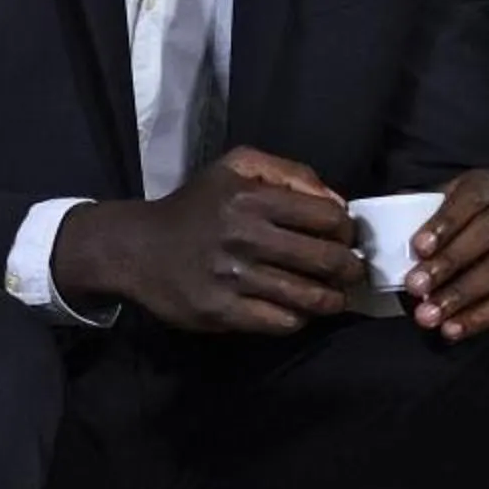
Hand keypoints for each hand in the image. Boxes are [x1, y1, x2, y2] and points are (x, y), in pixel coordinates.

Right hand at [53, 148, 360, 334]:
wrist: (136, 247)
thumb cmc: (198, 205)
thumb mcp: (238, 166)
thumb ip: (292, 174)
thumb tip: (337, 203)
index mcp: (252, 198)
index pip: (328, 218)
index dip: (346, 230)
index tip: (344, 238)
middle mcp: (244, 237)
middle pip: (325, 259)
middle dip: (349, 269)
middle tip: (352, 272)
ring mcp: (231, 277)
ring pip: (307, 296)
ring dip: (331, 299)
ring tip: (335, 297)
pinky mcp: (219, 311)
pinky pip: (279, 322)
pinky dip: (297, 319)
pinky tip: (298, 311)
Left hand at [400, 170, 488, 342]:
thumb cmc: (455, 225)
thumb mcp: (436, 207)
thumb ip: (413, 216)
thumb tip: (381, 236)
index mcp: (486, 186)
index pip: (470, 199)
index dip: (446, 222)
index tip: (418, 247)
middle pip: (488, 233)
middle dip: (449, 261)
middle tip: (414, 286)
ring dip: (461, 295)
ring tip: (427, 317)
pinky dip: (482, 317)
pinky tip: (451, 331)